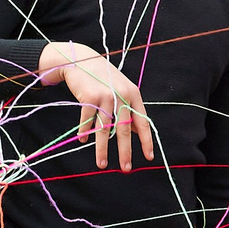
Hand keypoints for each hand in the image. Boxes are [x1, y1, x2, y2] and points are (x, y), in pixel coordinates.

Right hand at [38, 40, 154, 171]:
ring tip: (102, 164)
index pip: (142, 122)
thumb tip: (136, 131)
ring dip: (102, 149)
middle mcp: (121, 95)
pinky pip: (87, 122)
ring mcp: (105, 96)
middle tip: (126, 168)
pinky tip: (82, 140)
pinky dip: (84, 132)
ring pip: (104, 130)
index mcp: (133, 94)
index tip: (148, 157)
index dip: (146, 141)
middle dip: (125, 151)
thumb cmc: (102, 77)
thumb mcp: (120, 89)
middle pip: (124, 129)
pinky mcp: (90, 98)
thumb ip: (128, 108)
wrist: (80, 60)